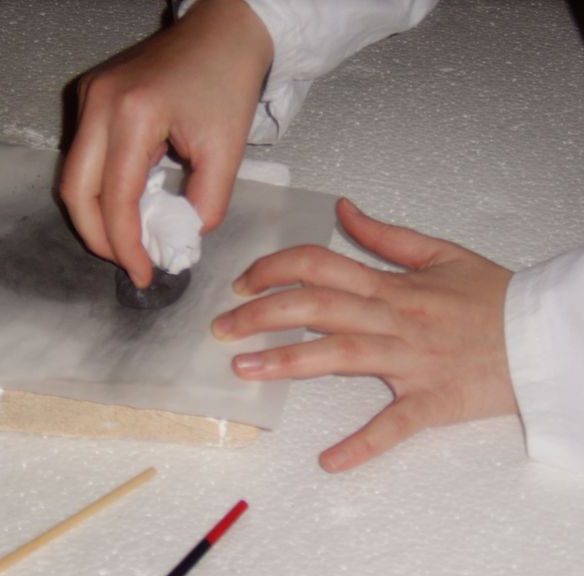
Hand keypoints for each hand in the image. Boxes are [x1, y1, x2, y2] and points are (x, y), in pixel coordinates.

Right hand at [60, 0, 272, 287]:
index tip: (144, 275)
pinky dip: (100, 190)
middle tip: (128, 263)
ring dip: (95, 216)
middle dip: (98, 238)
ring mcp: (88, 96)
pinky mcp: (90, 96)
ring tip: (128, 240)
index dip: (125, 246)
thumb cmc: (228, 83)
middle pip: (75, 191)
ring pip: (73, 176)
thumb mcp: (227, 151)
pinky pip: (82, 156)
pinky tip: (126, 205)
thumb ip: (205, 205)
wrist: (222, 31)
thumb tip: (180, 240)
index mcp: (133, 114)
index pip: (115, 199)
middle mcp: (98, 103)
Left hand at [212, 198, 517, 471]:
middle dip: (261, 314)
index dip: (274, 269)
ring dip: (287, 363)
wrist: (545, 338)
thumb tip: (342, 209)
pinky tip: (329, 461)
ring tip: (243, 370)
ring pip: (340, 356)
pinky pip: (394, 425)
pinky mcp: (431, 402)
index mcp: (392, 285)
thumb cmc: (491, 297)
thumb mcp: (441, 253)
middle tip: (222, 328)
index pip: (320, 265)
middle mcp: (392, 319)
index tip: (242, 283)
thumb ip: (385, 234)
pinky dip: (363, 445)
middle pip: (316, 307)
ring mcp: (410, 361)